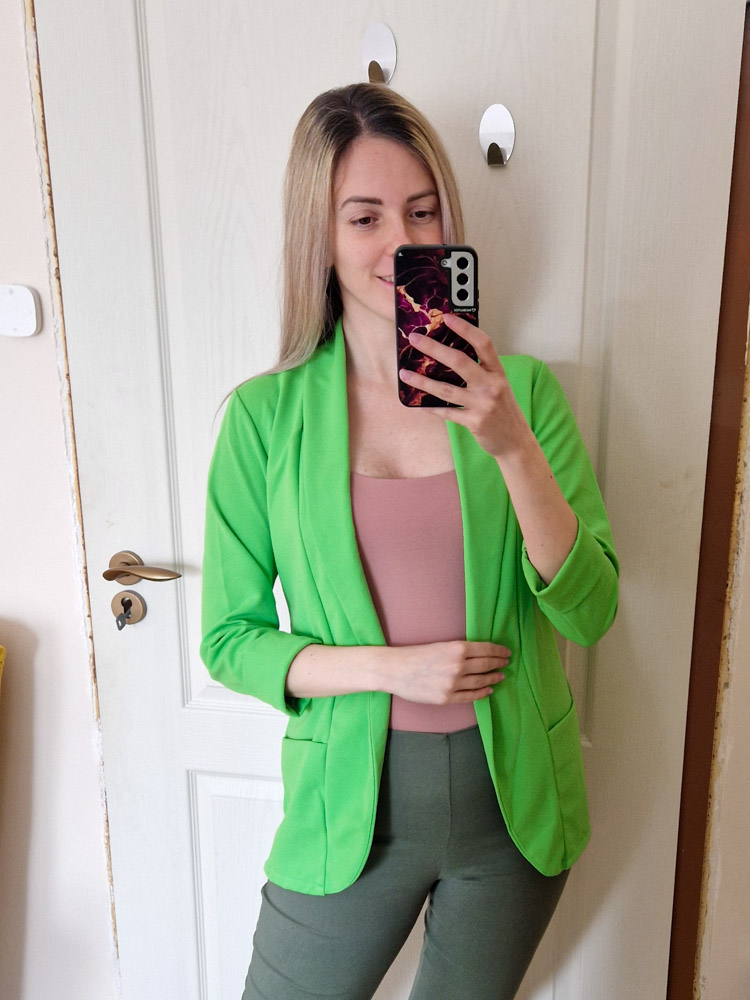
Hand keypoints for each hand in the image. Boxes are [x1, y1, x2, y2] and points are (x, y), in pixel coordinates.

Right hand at [389, 640, 509, 703]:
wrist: (394, 670)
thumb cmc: (414, 655)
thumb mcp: (440, 645)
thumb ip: (459, 650)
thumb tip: (479, 654)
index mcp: (456, 649)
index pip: (486, 649)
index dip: (498, 651)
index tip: (506, 652)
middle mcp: (458, 666)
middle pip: (486, 665)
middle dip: (498, 663)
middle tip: (506, 662)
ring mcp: (453, 684)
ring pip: (481, 681)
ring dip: (493, 678)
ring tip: (500, 676)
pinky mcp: (446, 698)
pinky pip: (470, 697)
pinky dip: (482, 693)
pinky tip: (488, 690)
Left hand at [399, 313, 532, 459]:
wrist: (515, 440)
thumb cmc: (503, 409)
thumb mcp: (497, 385)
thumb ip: (480, 371)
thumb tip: (448, 355)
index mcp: (498, 372)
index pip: (483, 344)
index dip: (465, 328)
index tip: (446, 317)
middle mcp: (491, 386)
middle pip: (459, 362)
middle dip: (433, 348)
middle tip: (414, 339)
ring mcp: (483, 405)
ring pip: (446, 389)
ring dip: (422, 381)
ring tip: (404, 373)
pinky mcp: (474, 422)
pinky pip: (446, 412)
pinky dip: (429, 407)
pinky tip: (415, 402)